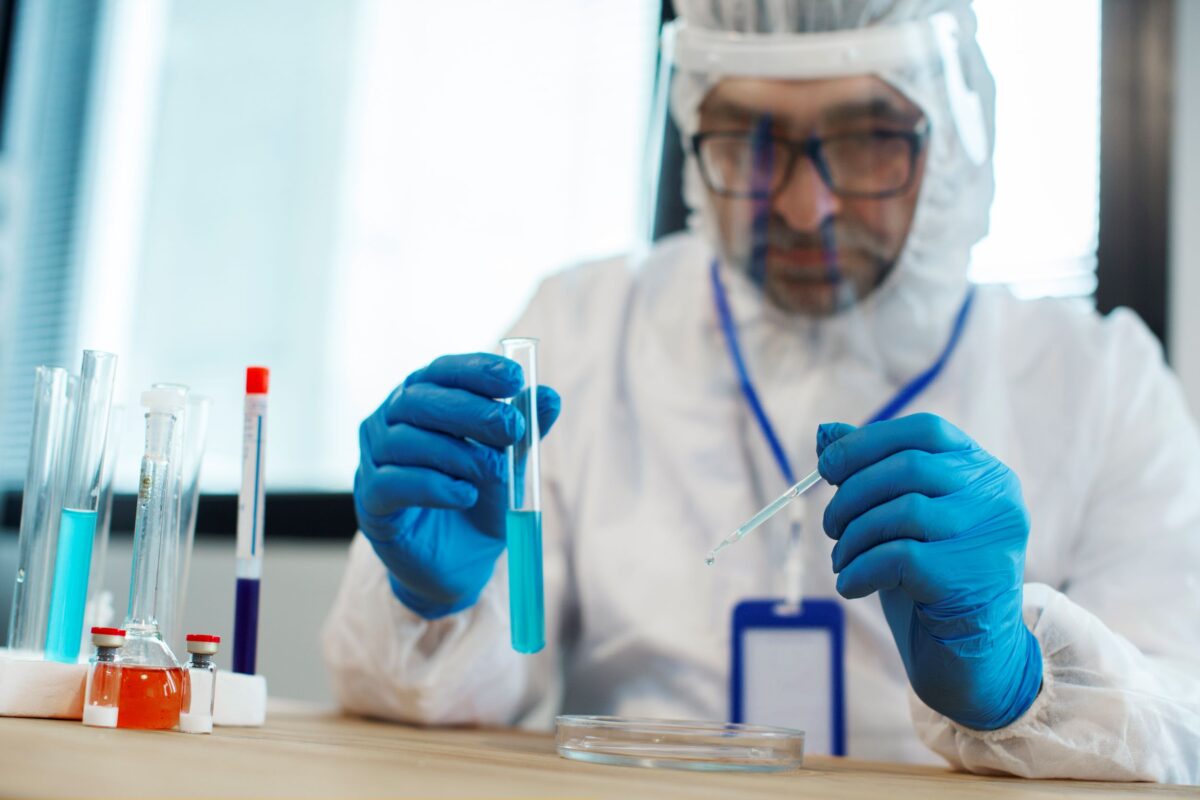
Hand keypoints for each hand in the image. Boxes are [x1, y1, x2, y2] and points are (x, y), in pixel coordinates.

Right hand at [355, 353, 560, 618]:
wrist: (460, 563)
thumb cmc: (480, 500)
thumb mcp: (510, 465)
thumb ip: (525, 434)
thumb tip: (550, 397)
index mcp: (422, 400)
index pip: (442, 371)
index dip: (475, 370)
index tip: (514, 378)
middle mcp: (389, 422)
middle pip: (419, 400)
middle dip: (471, 410)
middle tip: (511, 427)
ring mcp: (373, 460)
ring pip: (404, 440)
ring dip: (457, 453)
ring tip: (494, 471)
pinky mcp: (370, 502)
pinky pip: (391, 483)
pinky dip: (433, 486)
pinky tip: (465, 495)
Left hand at [817, 413, 1041, 729]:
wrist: (973, 656)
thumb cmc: (934, 577)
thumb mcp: (903, 520)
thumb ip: (871, 472)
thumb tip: (824, 433)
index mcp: (985, 472)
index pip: (926, 431)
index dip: (868, 441)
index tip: (826, 466)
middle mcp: (996, 498)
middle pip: (909, 468)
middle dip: (852, 493)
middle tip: (830, 525)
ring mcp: (988, 538)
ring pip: (902, 512)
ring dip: (854, 536)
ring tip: (841, 558)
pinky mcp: (968, 579)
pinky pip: (896, 559)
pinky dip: (860, 569)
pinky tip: (850, 585)